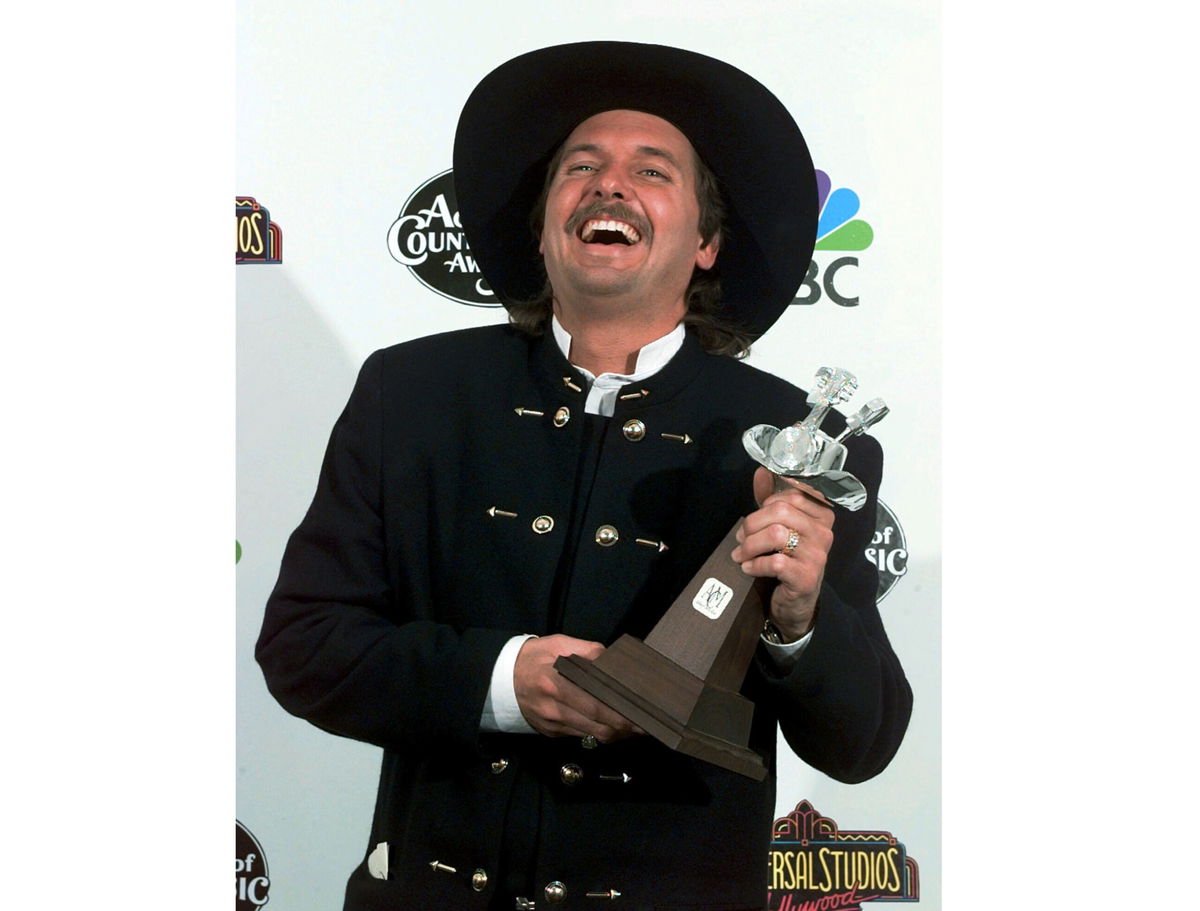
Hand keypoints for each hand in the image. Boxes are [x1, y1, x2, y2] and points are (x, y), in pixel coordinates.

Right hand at [513, 635, 642, 741]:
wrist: (499, 677)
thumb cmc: (532, 657)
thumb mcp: (558, 643)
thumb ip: (587, 650)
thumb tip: (612, 660)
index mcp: (555, 684)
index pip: (594, 706)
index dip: (620, 715)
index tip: (640, 715)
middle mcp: (554, 709)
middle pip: (597, 727)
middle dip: (625, 729)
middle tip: (646, 725)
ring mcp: (552, 724)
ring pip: (591, 736)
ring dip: (615, 733)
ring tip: (634, 726)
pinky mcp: (551, 732)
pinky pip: (580, 735)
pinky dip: (599, 732)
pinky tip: (611, 725)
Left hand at [730, 467, 834, 639]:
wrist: (796, 601)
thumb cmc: (788, 557)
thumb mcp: (781, 525)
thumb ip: (772, 497)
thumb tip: (762, 471)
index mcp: (823, 515)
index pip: (792, 494)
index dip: (767, 503)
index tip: (757, 516)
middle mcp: (825, 533)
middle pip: (781, 511)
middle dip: (752, 524)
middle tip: (741, 538)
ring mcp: (818, 556)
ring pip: (776, 535)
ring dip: (750, 545)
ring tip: (741, 554)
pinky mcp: (806, 577)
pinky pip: (774, 562)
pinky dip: (755, 564)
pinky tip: (749, 568)